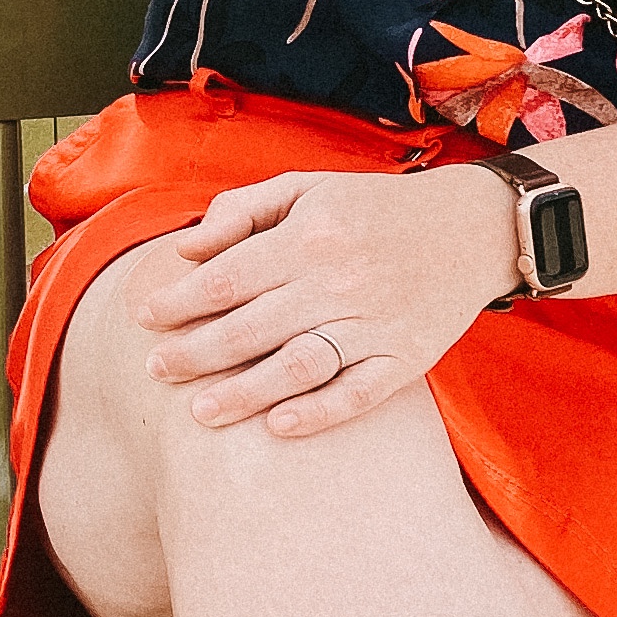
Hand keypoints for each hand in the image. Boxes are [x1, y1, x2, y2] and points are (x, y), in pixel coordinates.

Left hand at [132, 165, 515, 437]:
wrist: (471, 228)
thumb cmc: (372, 209)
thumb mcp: (306, 189)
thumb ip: (241, 212)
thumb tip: (185, 251)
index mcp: (310, 236)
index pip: (226, 278)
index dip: (178, 301)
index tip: (145, 317)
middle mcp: (338, 281)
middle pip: (250, 328)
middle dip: (194, 353)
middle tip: (156, 370)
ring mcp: (374, 323)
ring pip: (297, 367)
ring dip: (244, 393)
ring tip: (201, 413)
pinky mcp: (405, 359)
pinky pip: (357, 393)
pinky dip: (318, 412)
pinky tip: (278, 427)